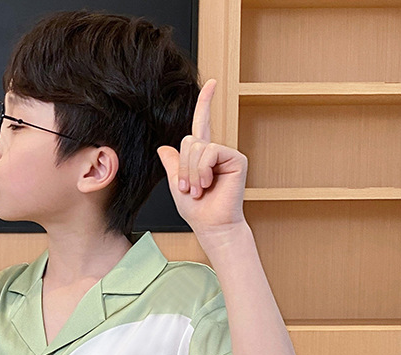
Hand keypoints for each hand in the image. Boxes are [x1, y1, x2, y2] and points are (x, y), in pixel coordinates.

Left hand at [157, 80, 247, 237]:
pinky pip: (210, 152)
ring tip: (198, 189)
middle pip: (189, 141)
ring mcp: (226, 154)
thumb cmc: (196, 210)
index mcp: (201, 156)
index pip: (201, 125)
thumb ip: (172, 165)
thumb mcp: (176, 185)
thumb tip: (163, 148)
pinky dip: (202, 170)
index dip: (205, 104)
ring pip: (197, 147)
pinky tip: (208, 183)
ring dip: (191, 172)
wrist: (212, 225)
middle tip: (188, 188)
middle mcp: (215, 152)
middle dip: (182, 167)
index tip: (212, 83)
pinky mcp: (236, 159)